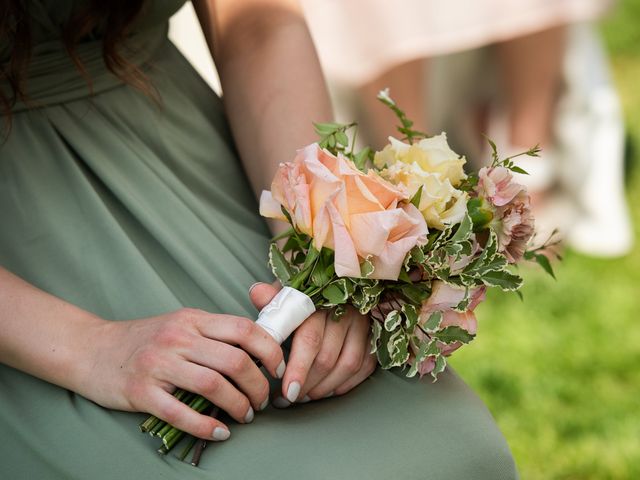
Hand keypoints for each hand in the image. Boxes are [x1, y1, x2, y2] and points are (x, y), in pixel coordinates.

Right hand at [84, 308, 284, 440]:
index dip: (270, 351)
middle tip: (262, 400)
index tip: (279, 368)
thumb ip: (214, 332)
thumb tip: (258, 348)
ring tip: (245, 415)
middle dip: (259, 385)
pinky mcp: (141, 392)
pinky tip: (220, 432)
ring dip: (238, 406)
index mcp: (193, 319)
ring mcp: (158, 364)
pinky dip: (207, 426)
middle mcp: (178, 338)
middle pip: (235, 361)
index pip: (244, 329)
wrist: (92, 350)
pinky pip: (181, 413)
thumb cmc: (144, 339)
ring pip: (214, 386)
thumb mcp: (181, 324)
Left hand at [250, 283, 376, 405]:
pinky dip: (345, 384)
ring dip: (325, 388)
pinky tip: (327, 390)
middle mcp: (345, 312)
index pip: (310, 339)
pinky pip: (363, 368)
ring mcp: (362, 324)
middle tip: (290, 398)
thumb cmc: (306, 295)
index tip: (287, 391)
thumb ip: (273, 299)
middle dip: (307, 384)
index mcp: (320, 301)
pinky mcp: (374, 336)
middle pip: (327, 358)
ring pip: (347, 366)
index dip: (298, 368)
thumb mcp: (287, 292)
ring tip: (305, 396)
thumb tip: (257, 293)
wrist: (338, 286)